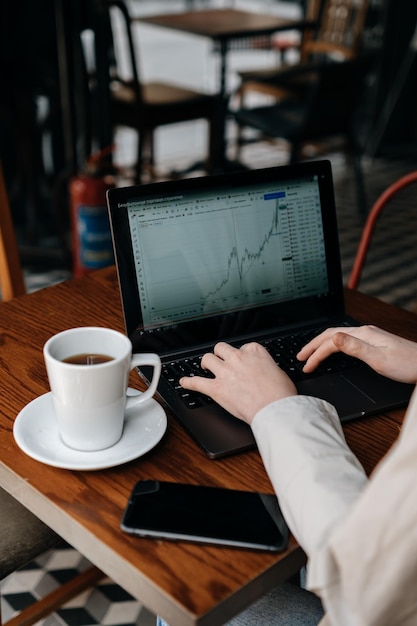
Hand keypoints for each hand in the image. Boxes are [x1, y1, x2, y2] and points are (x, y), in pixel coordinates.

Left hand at [180, 342, 296, 424]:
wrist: (274, 409)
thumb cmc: (280, 394)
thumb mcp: (279, 372)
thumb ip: (266, 367)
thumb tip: (263, 371)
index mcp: (254, 352)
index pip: (243, 347)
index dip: (241, 355)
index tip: (241, 362)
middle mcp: (238, 358)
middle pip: (221, 348)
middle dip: (220, 355)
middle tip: (220, 361)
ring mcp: (225, 372)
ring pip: (207, 359)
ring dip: (206, 364)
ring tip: (205, 368)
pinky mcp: (216, 388)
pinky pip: (197, 382)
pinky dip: (188, 382)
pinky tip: (184, 382)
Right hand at [298, 325, 416, 383]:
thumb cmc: (407, 364)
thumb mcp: (378, 359)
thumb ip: (354, 348)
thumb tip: (334, 338)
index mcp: (363, 334)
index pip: (330, 341)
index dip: (316, 354)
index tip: (306, 366)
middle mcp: (364, 332)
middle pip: (330, 335)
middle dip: (312, 345)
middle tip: (299, 356)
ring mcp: (368, 336)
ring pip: (337, 337)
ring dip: (321, 345)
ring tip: (310, 353)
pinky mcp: (373, 342)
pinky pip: (345, 341)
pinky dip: (332, 346)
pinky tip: (332, 351)